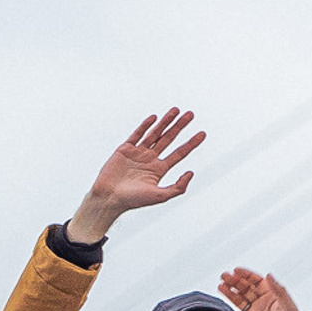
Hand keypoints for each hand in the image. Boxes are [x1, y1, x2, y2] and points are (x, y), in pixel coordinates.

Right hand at [65, 109, 202, 246]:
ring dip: (165, 121)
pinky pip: (137, 135)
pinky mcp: (124, 149)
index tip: (203, 133)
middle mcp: (150, 159)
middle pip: (169, 139)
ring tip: (176, 110)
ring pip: (155, 133)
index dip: (191, 143)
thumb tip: (191, 172)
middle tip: (191, 114)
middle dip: (180, 126)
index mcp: (159, 169)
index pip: (179, 153)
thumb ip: (178, 187)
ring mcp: (137, 153)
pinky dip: (145, 126)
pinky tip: (154, 118)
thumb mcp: (160, 196)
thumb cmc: (133, 200)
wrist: (109, 198)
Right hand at [219, 267, 311, 310]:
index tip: (236, 271)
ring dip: (230, 291)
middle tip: (224, 276)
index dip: (247, 275)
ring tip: (221, 284)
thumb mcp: (289, 309)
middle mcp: (263, 304)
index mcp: (274, 297)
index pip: (258, 282)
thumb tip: (268, 275)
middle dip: (235, 281)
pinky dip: (228, 306)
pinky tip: (222, 300)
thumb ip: (278, 291)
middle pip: (247, 288)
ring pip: (240, 298)